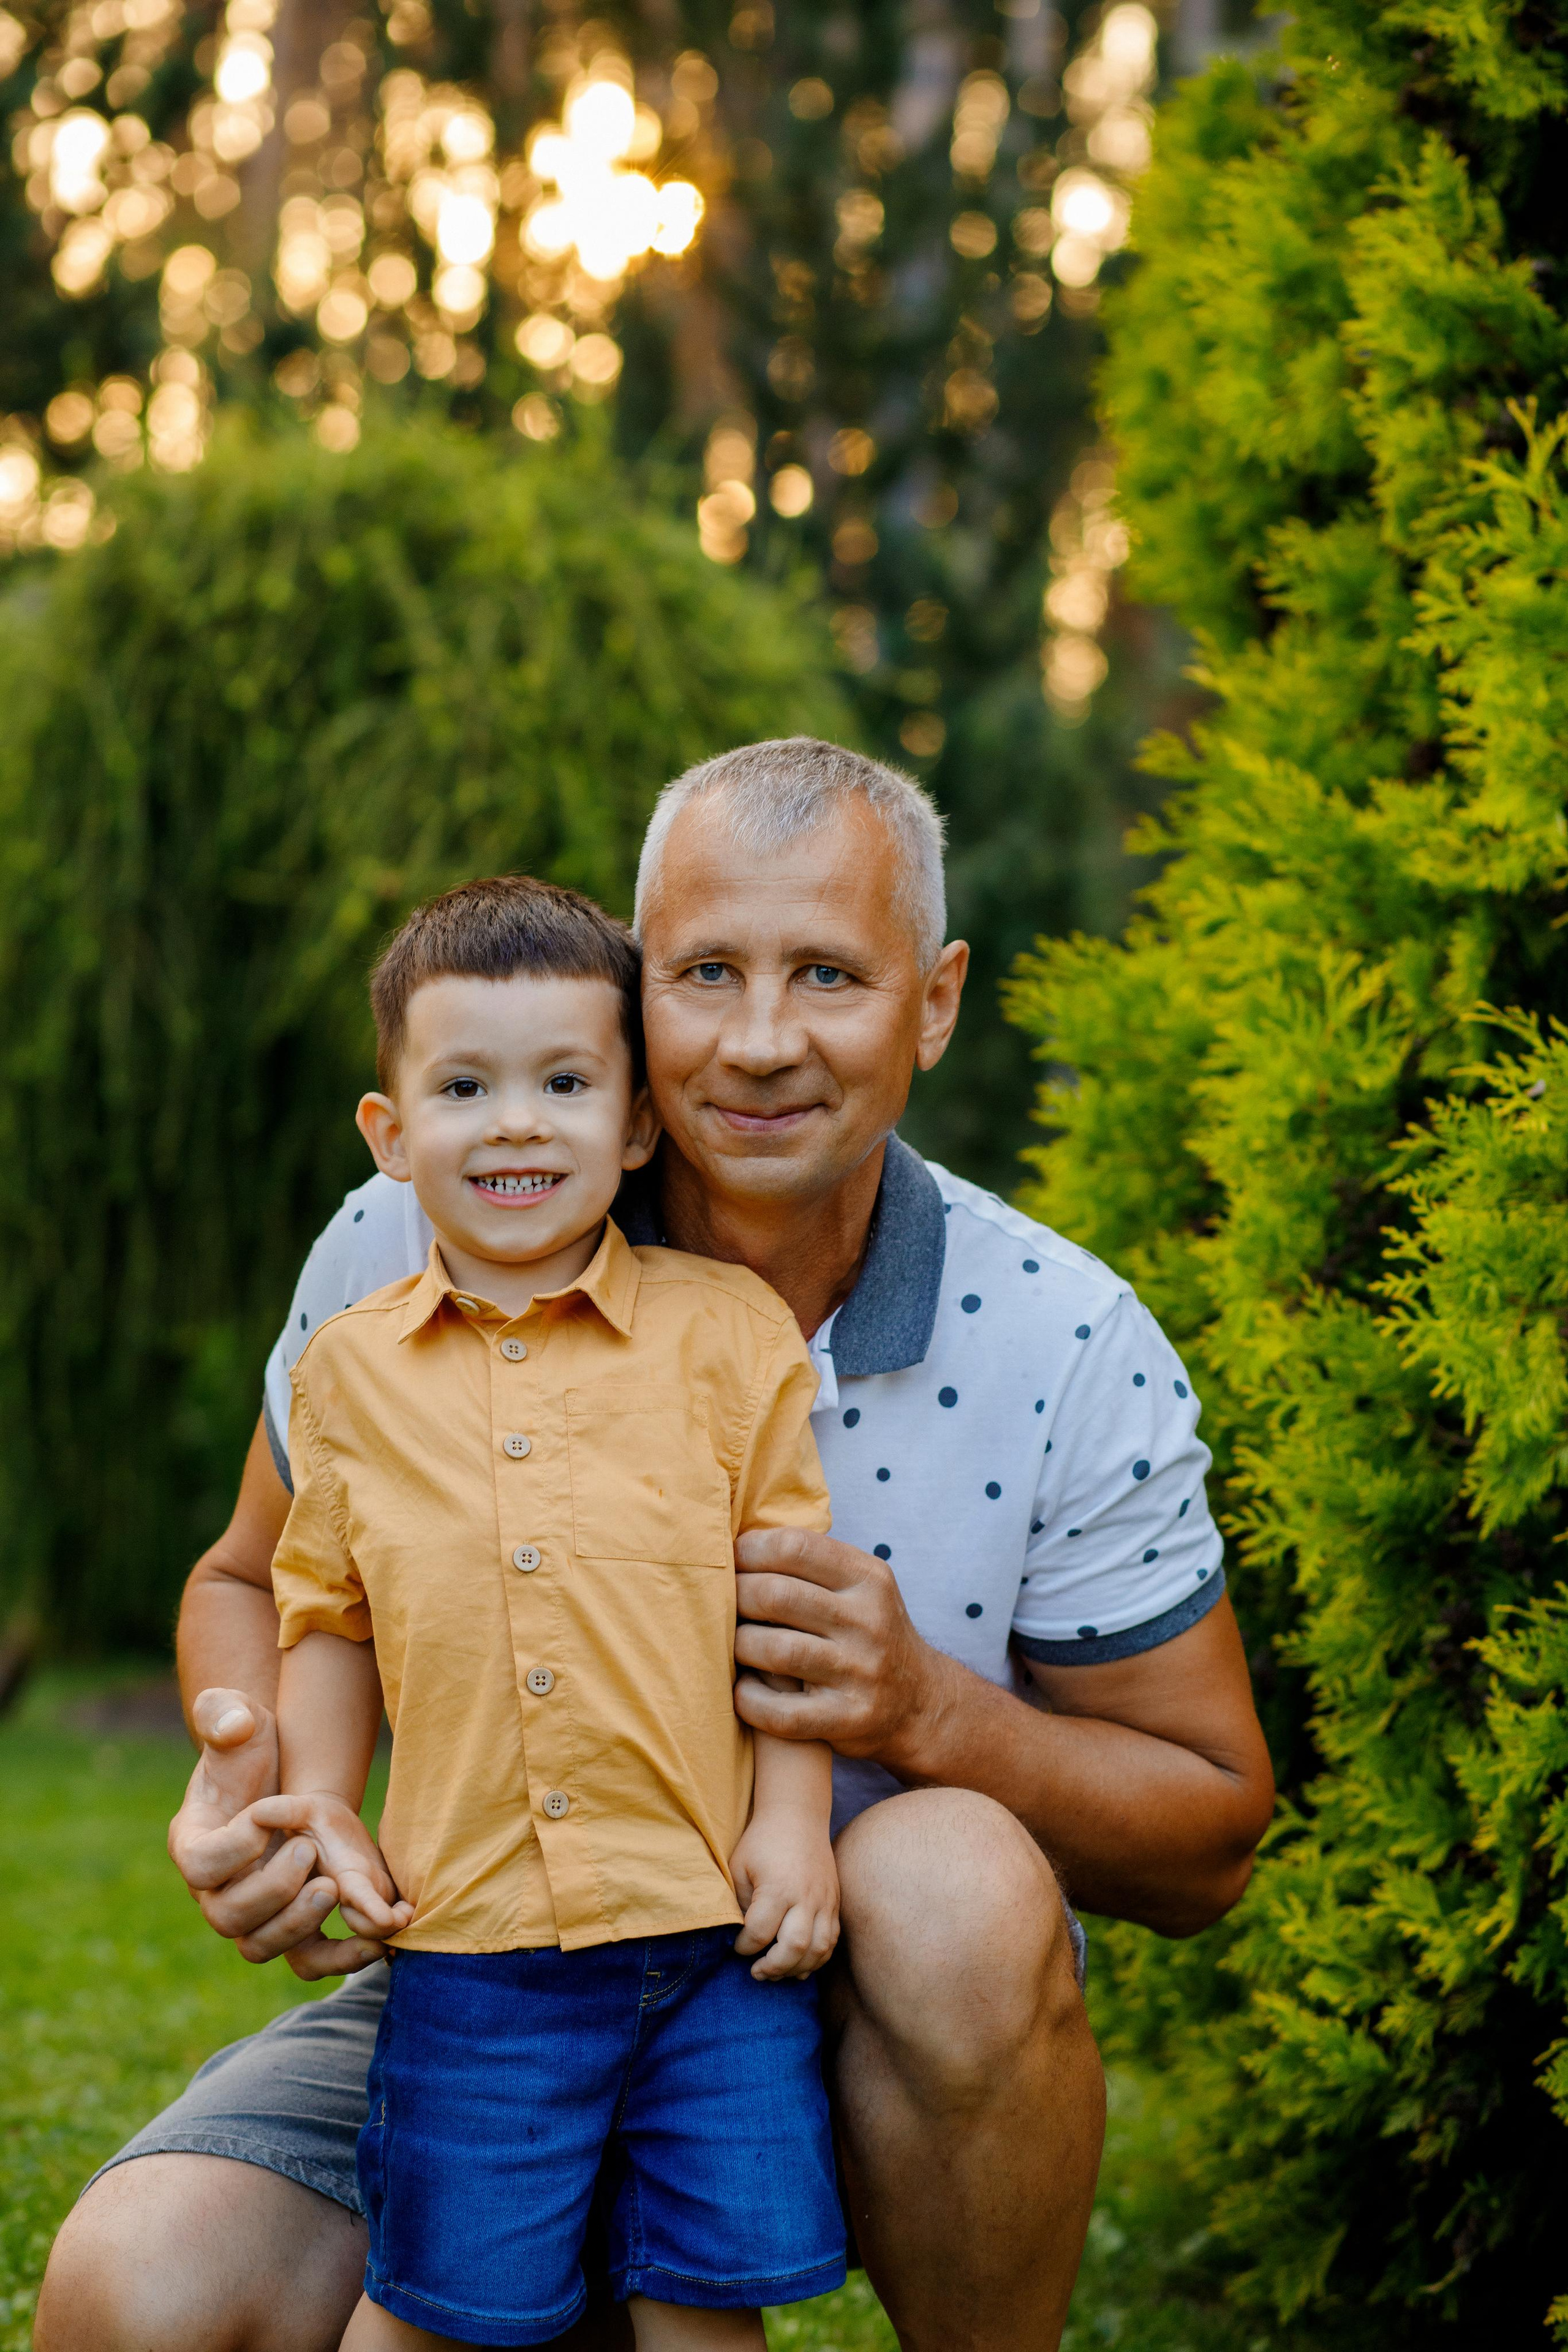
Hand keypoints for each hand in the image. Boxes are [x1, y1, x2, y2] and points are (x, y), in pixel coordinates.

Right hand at [168, 1689, 387, 1977]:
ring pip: (259, 1946)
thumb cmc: (249, 1744)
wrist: (278, 1776)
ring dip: (297, 1924)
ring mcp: (249, 1913)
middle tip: (308, 1852)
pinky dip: (337, 1959)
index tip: (265, 1817)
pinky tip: (374, 1942)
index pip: (200, 1865)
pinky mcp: (287, 1925)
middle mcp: (214, 1889)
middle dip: (270, 1890)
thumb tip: (234, 1728)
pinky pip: (303, 1962)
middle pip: (227, 1916)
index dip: (233, 1849)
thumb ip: (224, 1714)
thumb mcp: (237, 1717)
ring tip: (333, 1886)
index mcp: (194, 1841)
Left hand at [731, 1808, 838, 1980]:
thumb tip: (741, 1937)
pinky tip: (799, 1964)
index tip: (737, 1946)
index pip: (760, 1933)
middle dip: (773, 1967)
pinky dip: (817, 1958)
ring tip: (777, 1972)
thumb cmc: (762, 1842)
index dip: (744, 1947)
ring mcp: (825, 1901)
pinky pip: (831, 1940)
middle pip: (794, 1948)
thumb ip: (740, 1904)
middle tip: (756, 1971)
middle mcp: (806, 1897)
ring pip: (819, 1949)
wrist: (797, 1817)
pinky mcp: (834, 1903)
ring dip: (797, 1968)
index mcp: (778, 1887)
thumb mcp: (739, 1867)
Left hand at [732, 1528, 950, 1774]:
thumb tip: (736, 1540)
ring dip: (739, 1646)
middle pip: (777, 1596)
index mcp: (868, 1578)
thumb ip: (811, 1563)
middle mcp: (868, 1622)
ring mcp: (860, 1673)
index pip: (795, 1546)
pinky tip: (743, 1690)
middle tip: (721, 1604)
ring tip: (733, 1645)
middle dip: (735, 1597)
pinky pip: (781, 1713)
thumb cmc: (867, 1632)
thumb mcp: (859, 1586)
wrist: (918, 1701)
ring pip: (775, 1651)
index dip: (749, 1551)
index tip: (731, 1562)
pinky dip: (750, 1700)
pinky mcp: (848, 1720)